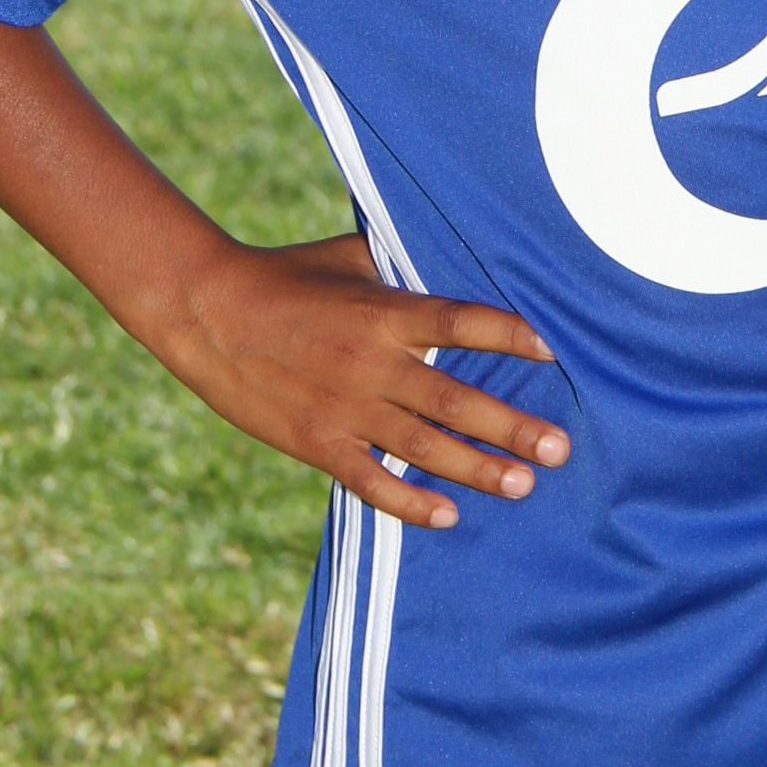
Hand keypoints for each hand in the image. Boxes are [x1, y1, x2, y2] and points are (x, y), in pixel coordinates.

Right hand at [177, 231, 570, 530]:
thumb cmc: (285, 274)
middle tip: (559, 449)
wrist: (207, 311)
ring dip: (476, 469)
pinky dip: (409, 502)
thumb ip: (401, 265)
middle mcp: (372, 362)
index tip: (555, 350)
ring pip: (423, 447)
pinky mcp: (317, 441)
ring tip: (522, 485)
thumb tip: (450, 251)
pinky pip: (371, 480)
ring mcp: (344, 407)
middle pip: (455, 398)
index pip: (461, 322)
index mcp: (384, 310)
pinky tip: (446, 516)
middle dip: (511, 427)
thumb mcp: (348, 257)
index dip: (509, 334)